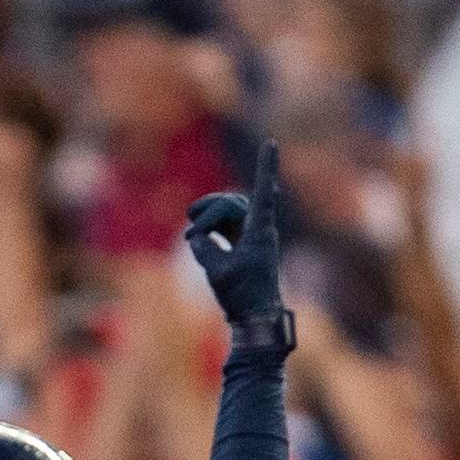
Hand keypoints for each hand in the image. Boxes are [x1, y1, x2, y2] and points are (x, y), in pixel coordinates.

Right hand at [182, 141, 287, 330]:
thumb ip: (205, 249)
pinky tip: (197, 237)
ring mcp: (251, 237)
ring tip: (190, 229)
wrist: (256, 317)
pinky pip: (225, 226)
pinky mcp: (243, 246)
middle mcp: (258, 230)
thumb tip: (198, 238)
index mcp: (259, 231)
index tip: (270, 143)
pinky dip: (211, 228)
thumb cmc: (243, 295)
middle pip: (233, 203)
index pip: (262, 192)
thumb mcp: (219, 272)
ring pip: (228, 213)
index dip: (265, 167)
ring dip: (208, 218)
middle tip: (189, 218)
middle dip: (211, 207)